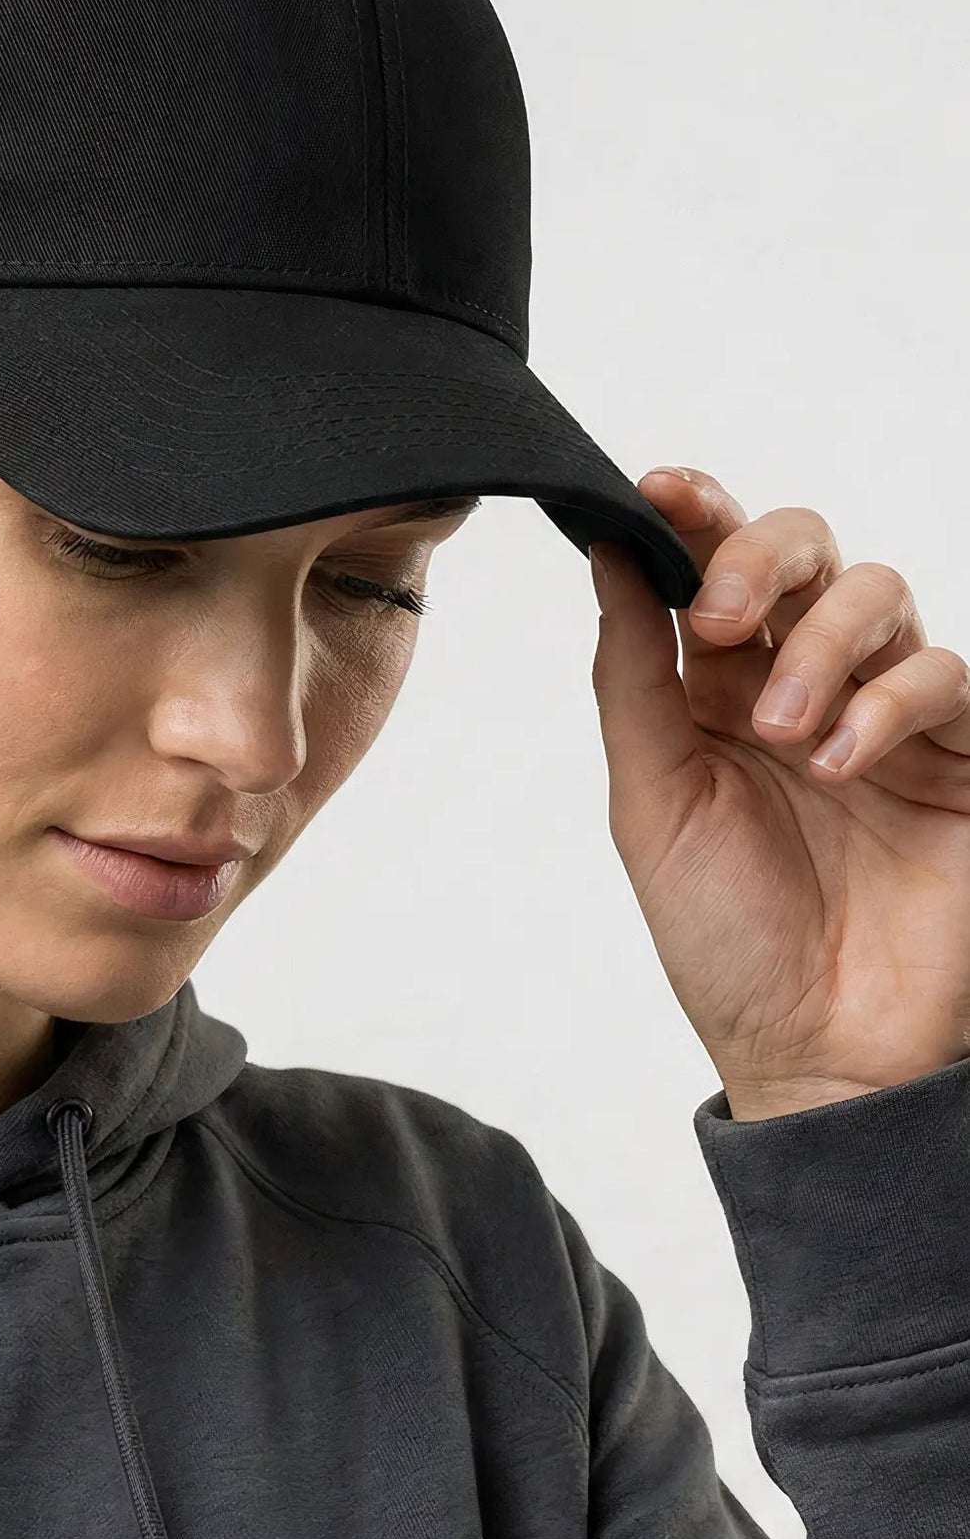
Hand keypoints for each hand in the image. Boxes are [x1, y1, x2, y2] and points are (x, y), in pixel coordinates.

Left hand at [585, 467, 969, 1120]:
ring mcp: (890, 715)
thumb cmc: (724, 934)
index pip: (711, 571)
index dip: (693, 515)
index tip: (658, 487)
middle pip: (808, 553)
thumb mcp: (651, 799)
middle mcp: (803, 684)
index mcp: (717, 690)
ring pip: (880, 597)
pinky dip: (889, 702)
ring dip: (821, 645)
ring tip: (783, 731)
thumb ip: (632, 677)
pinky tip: (841, 761)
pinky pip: (946, 679)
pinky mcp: (964, 754)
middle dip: (760, 557)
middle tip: (720, 617)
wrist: (815, 1051)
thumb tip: (606, 555)